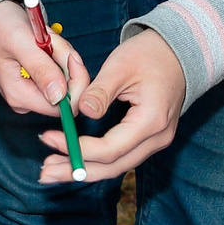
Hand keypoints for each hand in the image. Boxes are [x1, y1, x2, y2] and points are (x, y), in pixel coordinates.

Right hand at [0, 0, 89, 117]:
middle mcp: (24, 100)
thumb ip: (41, 68)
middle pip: (67, 92)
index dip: (74, 80)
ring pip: (65, 80)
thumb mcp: (21, 42)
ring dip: (62, 56)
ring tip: (44, 39)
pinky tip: (44, 44)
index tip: (70, 54)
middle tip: (52, 40)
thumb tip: (58, 96)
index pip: (63, 105)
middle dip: (67, 64)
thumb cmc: (0, 26)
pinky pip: (60, 73)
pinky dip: (58, 56)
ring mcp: (30, 92)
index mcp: (18, 95)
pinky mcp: (35, 84)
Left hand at [54, 31, 186, 181]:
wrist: (179, 52)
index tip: (49, 138)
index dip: (77, 149)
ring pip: (117, 166)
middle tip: (44, 172)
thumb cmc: (150, 54)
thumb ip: (99, 91)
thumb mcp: (120, 65)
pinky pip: (121, 157)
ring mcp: (155, 141)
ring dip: (84, 169)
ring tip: (53, 170)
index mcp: (151, 120)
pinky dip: (96, 161)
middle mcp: (157, 138)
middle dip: (76, 171)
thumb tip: (79, 112)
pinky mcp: (149, 139)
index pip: (109, 149)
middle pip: (113, 166)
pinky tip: (75, 160)